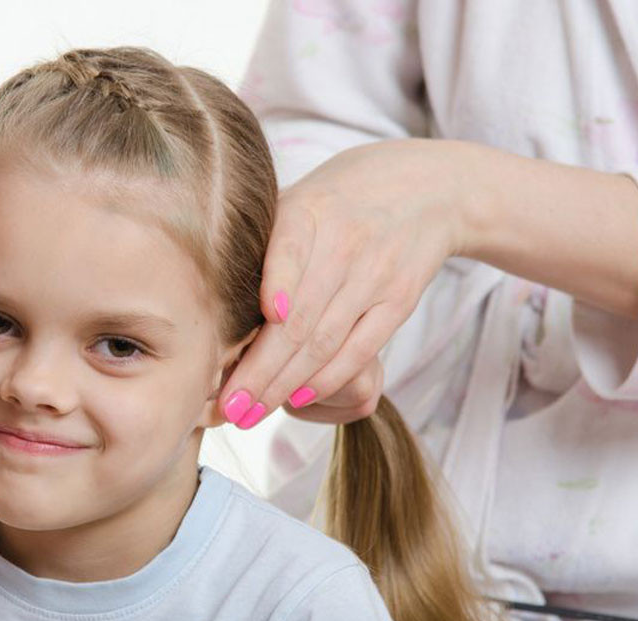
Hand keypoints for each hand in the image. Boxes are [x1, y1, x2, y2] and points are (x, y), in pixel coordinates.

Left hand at [218, 139, 468, 428]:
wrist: (424, 190)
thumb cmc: (336, 202)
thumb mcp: (297, 202)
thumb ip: (263, 247)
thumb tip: (213, 311)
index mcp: (309, 211)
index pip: (290, 252)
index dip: (275, 286)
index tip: (253, 325)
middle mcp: (344, 243)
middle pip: (299, 318)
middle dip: (259, 370)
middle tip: (227, 405)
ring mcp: (376, 274)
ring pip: (325, 342)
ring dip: (284, 385)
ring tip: (249, 413)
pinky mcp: (399, 301)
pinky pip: (360, 350)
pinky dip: (326, 380)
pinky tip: (296, 400)